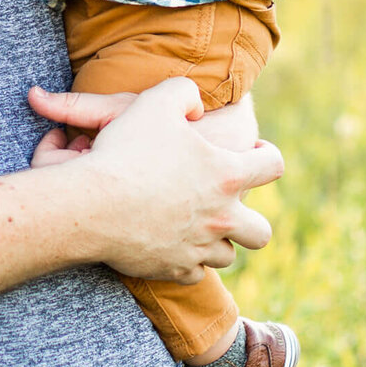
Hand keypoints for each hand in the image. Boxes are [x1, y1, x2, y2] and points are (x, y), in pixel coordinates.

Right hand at [47, 78, 282, 278]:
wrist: (93, 203)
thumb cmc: (126, 150)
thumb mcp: (157, 101)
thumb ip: (185, 93)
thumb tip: (197, 107)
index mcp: (227, 175)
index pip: (272, 166)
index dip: (266, 154)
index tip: (253, 152)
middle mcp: (221, 217)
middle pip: (261, 231)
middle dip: (251, 220)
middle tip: (230, 205)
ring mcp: (199, 248)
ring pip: (227, 256)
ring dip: (217, 242)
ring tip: (200, 228)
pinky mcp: (174, 269)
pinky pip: (193, 274)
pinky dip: (186, 262)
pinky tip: (172, 245)